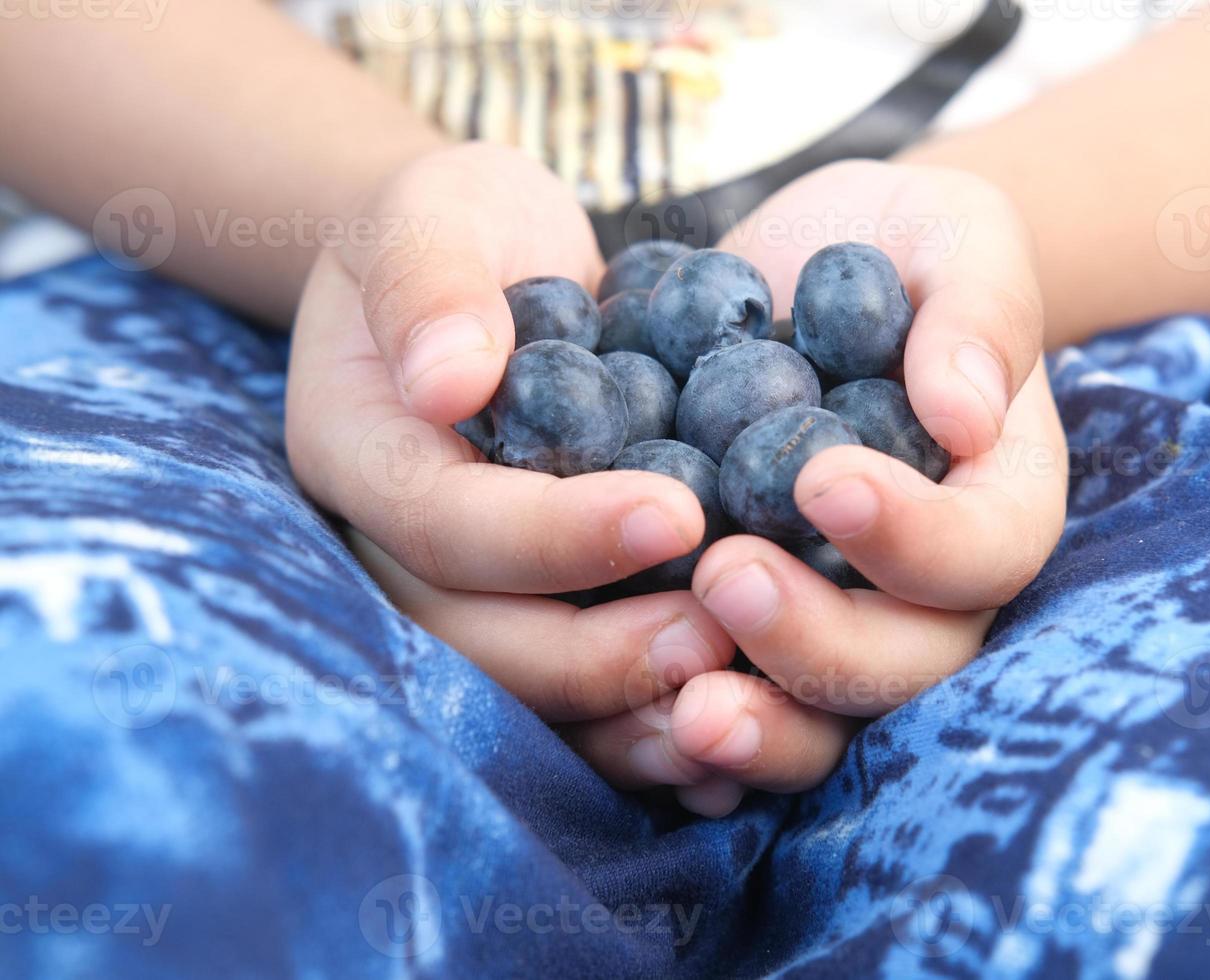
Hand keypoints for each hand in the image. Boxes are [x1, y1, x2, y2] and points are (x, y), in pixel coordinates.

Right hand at [285, 144, 734, 790]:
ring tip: (736, 693)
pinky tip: (736, 719)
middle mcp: (399, 548)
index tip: (677, 513)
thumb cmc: (454, 224)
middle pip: (480, 642)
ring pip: (528, 688)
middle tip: (718, 639)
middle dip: (598, 654)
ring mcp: (463, 589)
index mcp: (361, 454)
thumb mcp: (435, 211)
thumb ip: (429, 284)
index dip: (554, 535)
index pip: (447, 525)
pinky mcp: (531, 604)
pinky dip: (647, 711)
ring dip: (628, 708)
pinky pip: (576, 685)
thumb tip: (448, 379)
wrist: (476, 263)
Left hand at [567, 162, 1067, 813]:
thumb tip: (967, 414)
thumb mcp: (955, 234)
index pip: (983, 554)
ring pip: (826, 717)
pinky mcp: (755, 624)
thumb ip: (979, 309)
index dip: (915, 539)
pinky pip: (737, 698)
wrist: (807, 274)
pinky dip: (688, 726)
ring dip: (761, 725)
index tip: (825, 479)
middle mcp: (929, 588)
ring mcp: (840, 616)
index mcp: (997, 501)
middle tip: (724, 577)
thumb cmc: (903, 243)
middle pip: (905, 663)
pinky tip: (633, 717)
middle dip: (819, 643)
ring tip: (681, 712)